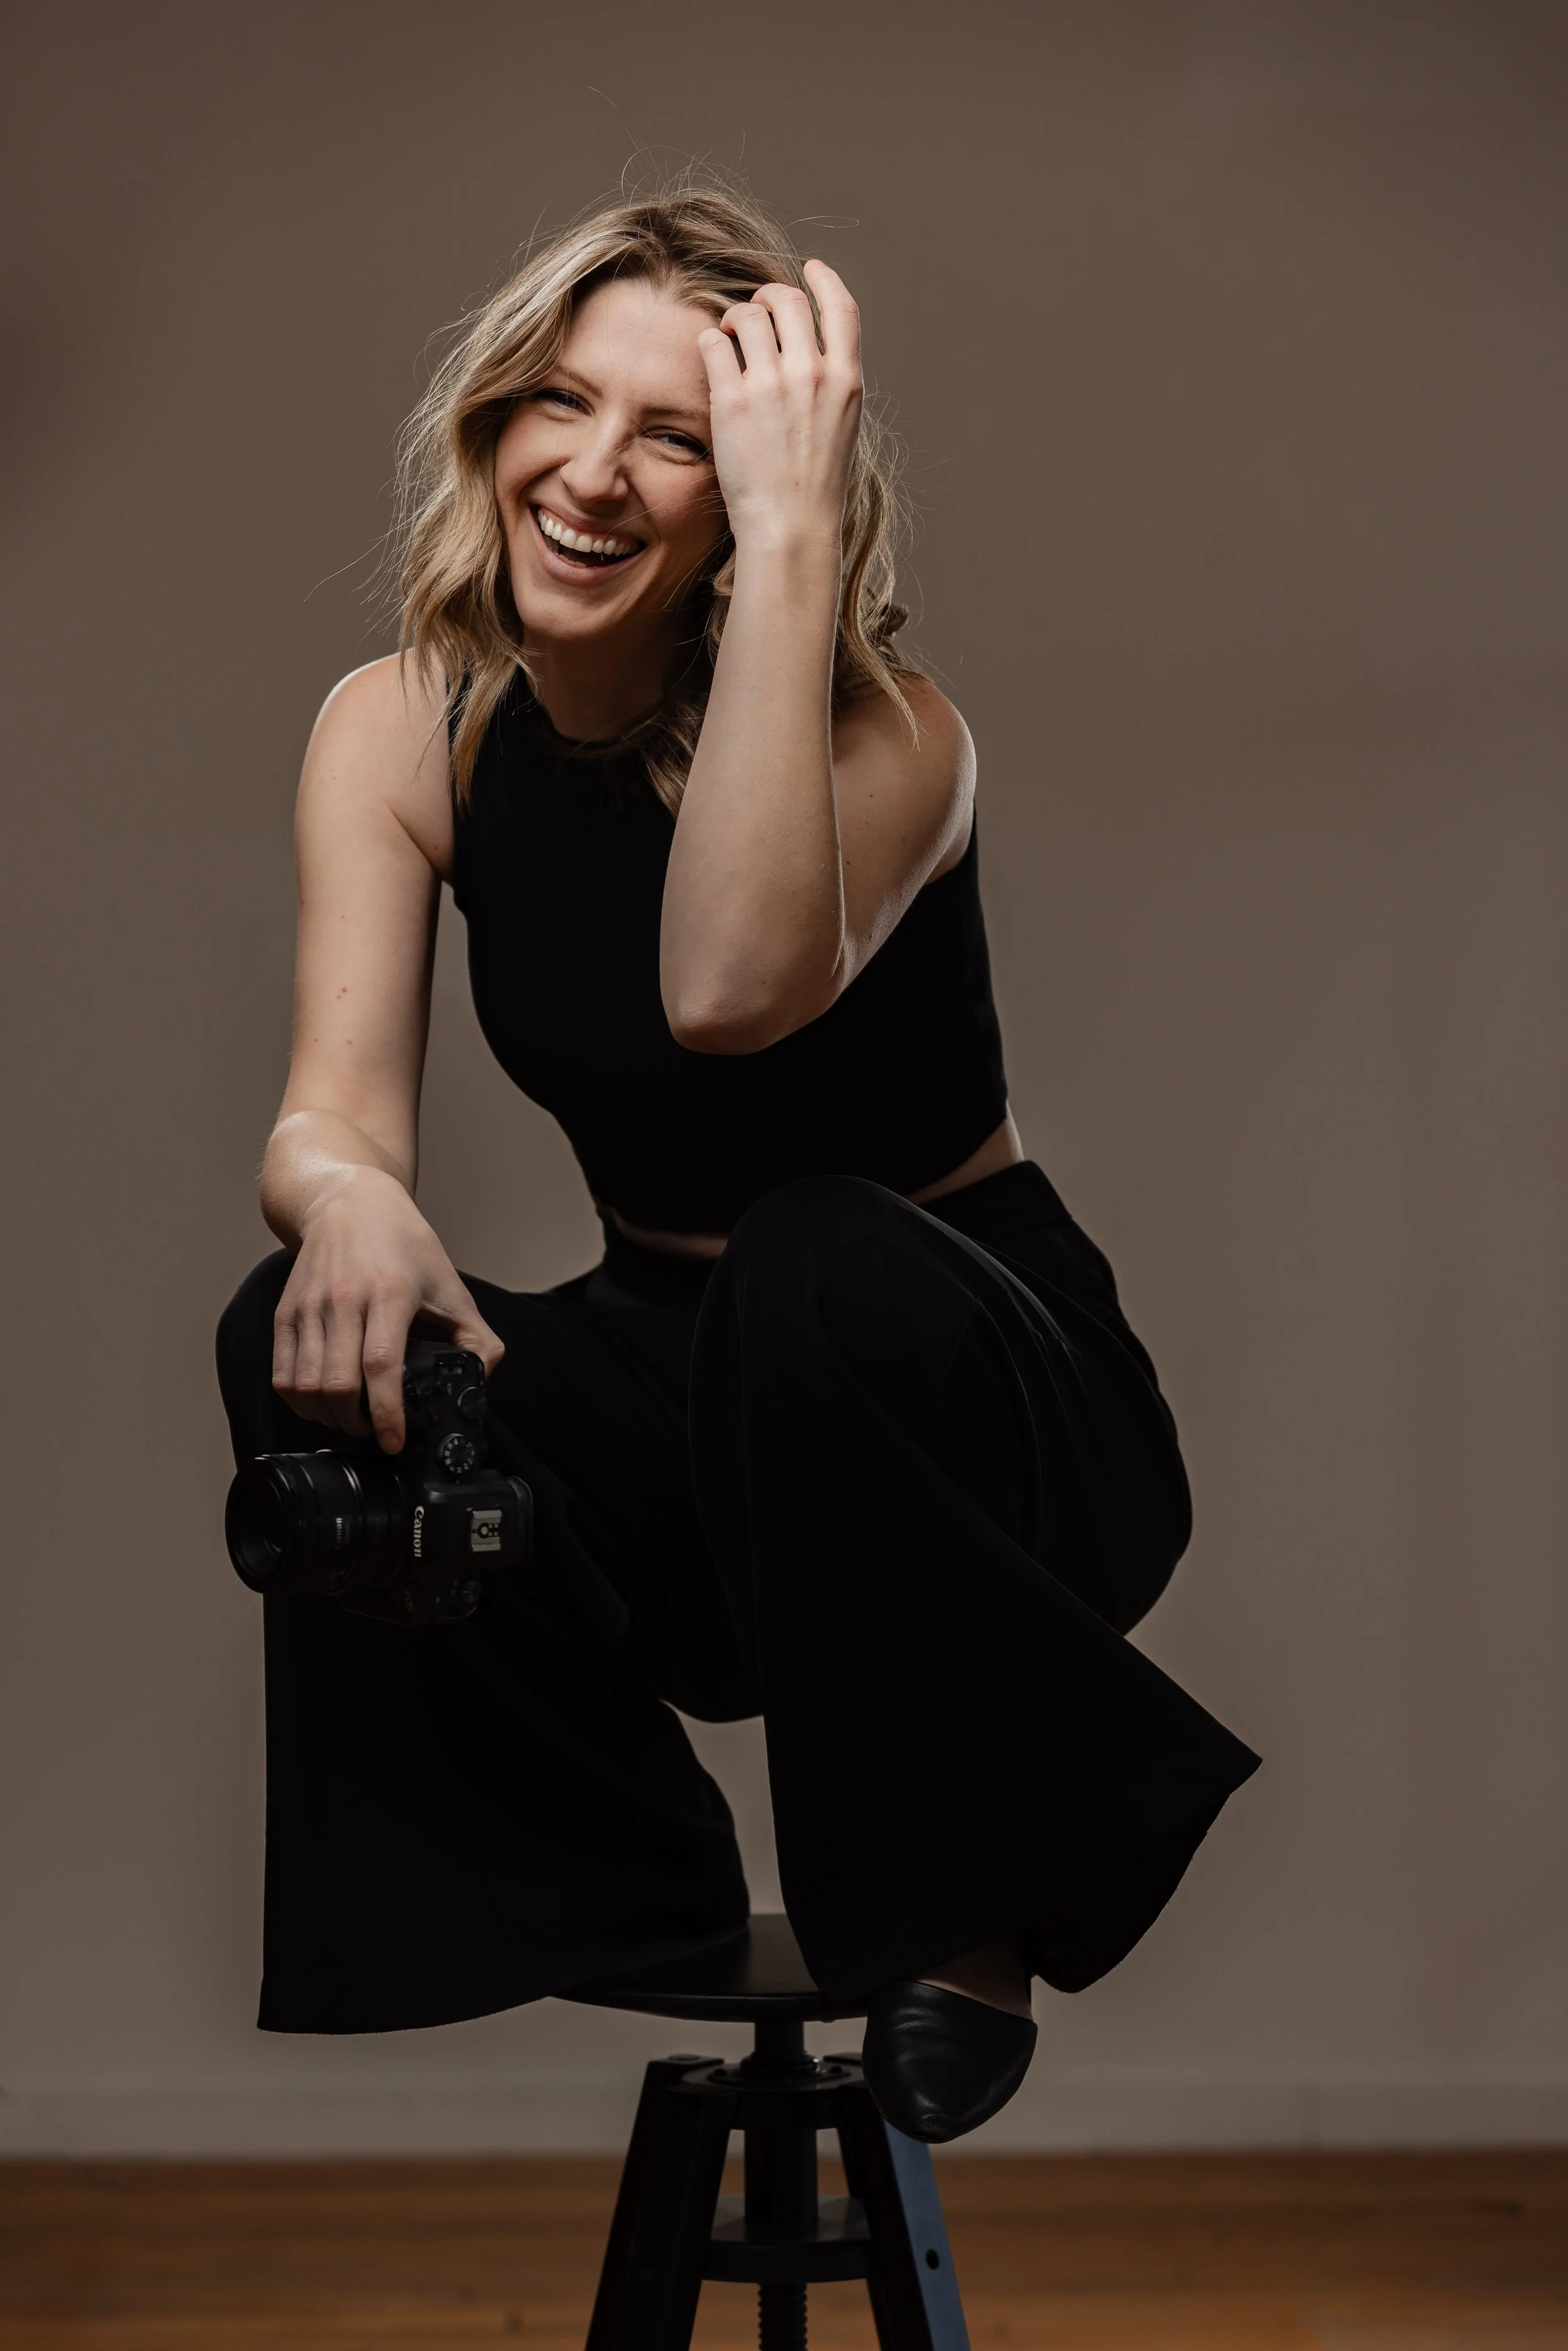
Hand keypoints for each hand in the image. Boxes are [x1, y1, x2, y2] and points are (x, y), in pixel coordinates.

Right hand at [271, 1168, 502, 1453]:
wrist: (350, 1202)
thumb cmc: (403, 1244)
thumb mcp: (451, 1285)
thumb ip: (477, 1337)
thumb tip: (481, 1381)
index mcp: (390, 1294)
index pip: (381, 1366)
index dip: (386, 1413)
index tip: (394, 1440)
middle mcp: (344, 1300)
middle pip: (337, 1384)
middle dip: (357, 1424)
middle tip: (375, 1431)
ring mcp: (310, 1307)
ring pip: (305, 1385)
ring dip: (327, 1417)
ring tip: (350, 1421)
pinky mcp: (286, 1312)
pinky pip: (282, 1373)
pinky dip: (298, 1401)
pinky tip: (320, 1405)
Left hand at [698, 258, 862, 553]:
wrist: (791, 528)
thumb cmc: (814, 487)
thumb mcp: (842, 428)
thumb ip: (831, 385)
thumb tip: (810, 353)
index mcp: (846, 380)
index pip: (841, 308)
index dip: (824, 280)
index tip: (810, 268)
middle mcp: (811, 374)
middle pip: (788, 300)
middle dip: (766, 295)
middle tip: (753, 310)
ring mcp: (771, 385)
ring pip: (747, 314)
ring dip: (734, 318)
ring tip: (729, 337)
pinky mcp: (733, 401)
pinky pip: (714, 343)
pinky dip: (711, 342)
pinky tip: (713, 357)